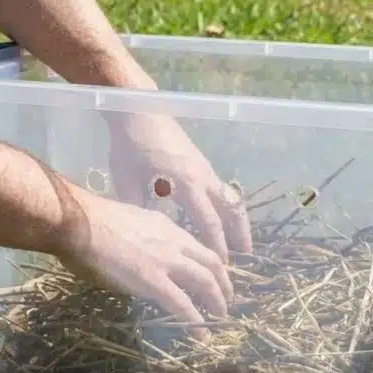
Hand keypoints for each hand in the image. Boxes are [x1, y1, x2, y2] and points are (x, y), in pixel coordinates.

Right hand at [57, 186, 232, 340]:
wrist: (77, 221)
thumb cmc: (90, 221)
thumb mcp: (129, 223)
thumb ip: (144, 239)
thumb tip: (144, 256)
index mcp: (165, 227)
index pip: (198, 246)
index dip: (210, 264)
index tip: (215, 276)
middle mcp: (173, 241)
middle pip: (211, 263)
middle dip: (223, 283)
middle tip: (226, 300)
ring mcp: (164, 260)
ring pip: (205, 281)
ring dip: (216, 301)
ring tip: (221, 318)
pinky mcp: (152, 280)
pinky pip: (181, 303)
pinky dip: (195, 320)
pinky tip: (200, 334)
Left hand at [106, 112, 252, 262]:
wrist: (138, 108)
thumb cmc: (130, 144)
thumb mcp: (126, 179)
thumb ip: (138, 207)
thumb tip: (145, 233)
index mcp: (186, 184)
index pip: (208, 221)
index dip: (217, 245)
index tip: (223, 265)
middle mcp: (202, 176)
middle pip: (231, 209)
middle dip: (239, 234)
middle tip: (246, 256)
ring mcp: (204, 167)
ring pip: (230, 197)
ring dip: (238, 220)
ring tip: (242, 241)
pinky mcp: (200, 161)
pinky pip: (222, 188)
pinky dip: (227, 206)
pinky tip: (221, 217)